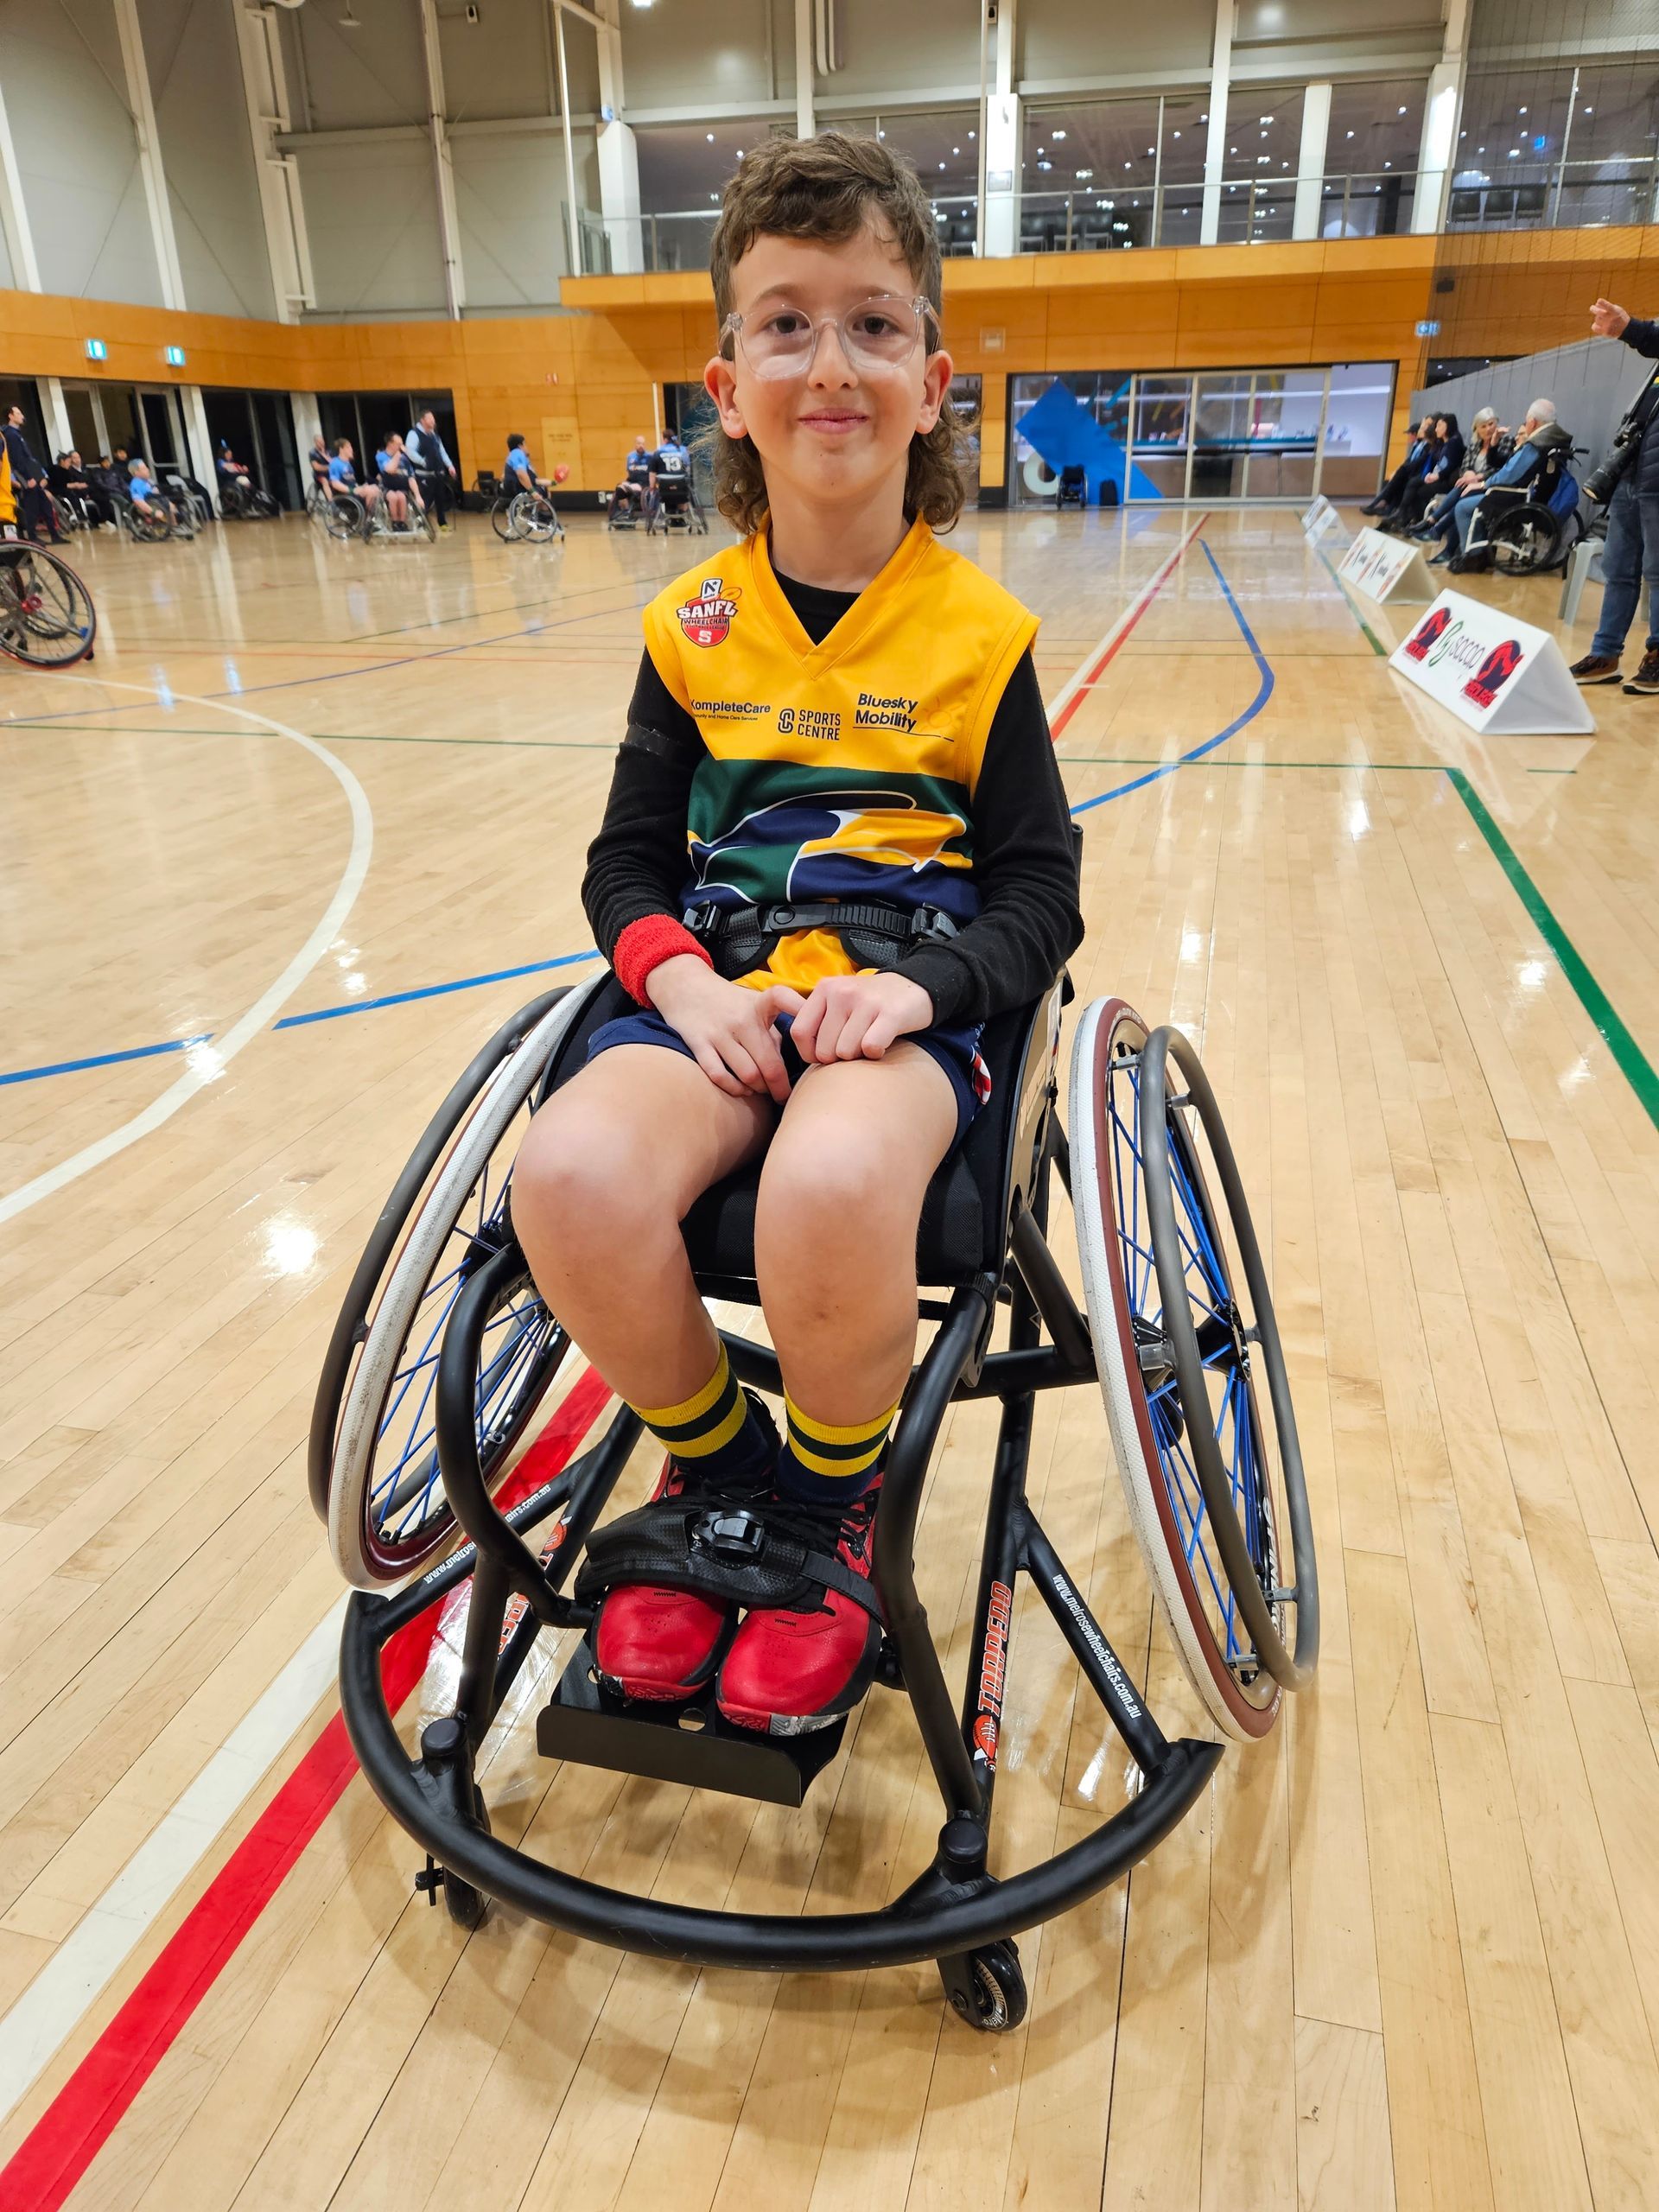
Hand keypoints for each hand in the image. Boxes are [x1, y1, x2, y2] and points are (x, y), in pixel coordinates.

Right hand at [644, 957, 803, 1100]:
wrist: (685, 986)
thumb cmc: (730, 1003)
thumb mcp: (756, 1006)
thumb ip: (774, 1034)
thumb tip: (787, 1066)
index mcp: (760, 1003)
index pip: (783, 999)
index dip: (801, 1012)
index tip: (815, 1034)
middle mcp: (741, 1018)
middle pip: (770, 1063)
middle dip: (781, 1087)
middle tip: (785, 1097)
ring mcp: (719, 1032)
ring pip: (748, 1075)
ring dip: (758, 1089)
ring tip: (762, 1091)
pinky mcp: (699, 1043)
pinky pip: (720, 1076)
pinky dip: (734, 1088)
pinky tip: (740, 1089)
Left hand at [788, 971, 934, 1066]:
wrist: (915, 986)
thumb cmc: (870, 1002)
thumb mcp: (837, 999)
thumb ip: (814, 1015)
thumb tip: (790, 1034)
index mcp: (825, 989)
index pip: (800, 1032)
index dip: (809, 1053)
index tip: (824, 1055)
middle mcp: (842, 992)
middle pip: (824, 1050)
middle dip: (838, 1057)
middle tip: (854, 1044)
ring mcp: (867, 1002)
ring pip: (846, 1053)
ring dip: (859, 1055)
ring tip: (869, 1039)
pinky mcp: (891, 1014)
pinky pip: (871, 1048)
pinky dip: (877, 1053)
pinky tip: (883, 1042)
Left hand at [1590, 298, 1629, 338]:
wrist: (1626, 329)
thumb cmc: (1620, 316)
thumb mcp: (1617, 309)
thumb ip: (1607, 306)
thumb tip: (1597, 303)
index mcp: (1615, 312)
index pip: (1608, 306)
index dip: (1602, 303)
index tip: (1598, 300)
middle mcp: (1611, 319)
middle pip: (1599, 313)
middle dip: (1594, 309)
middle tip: (1592, 307)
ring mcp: (1608, 326)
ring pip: (1597, 319)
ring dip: (1598, 318)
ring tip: (1603, 319)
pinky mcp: (1605, 332)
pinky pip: (1594, 327)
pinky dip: (1595, 325)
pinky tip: (1599, 324)